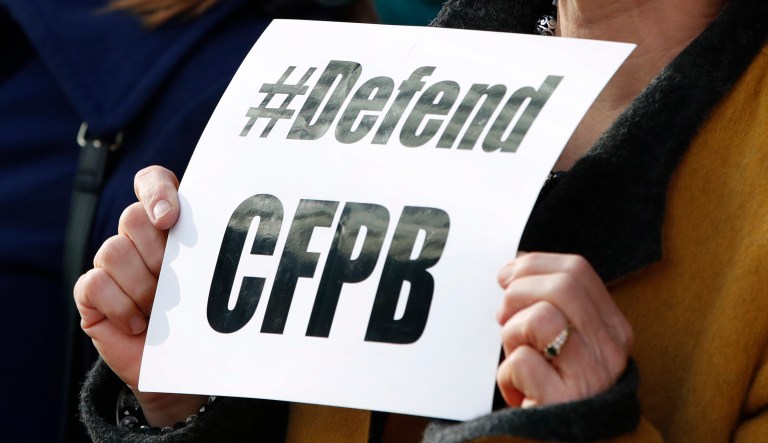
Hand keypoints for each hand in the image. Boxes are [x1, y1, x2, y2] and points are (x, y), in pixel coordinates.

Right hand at [74, 166, 204, 425]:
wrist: (182, 368)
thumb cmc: (204, 319)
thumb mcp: (217, 281)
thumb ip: (212, 249)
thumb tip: (229, 229)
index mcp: (169, 223)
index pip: (152, 182)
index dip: (156, 192)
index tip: (170, 219)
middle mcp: (137, 237)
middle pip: (133, 218)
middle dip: (158, 254)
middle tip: (175, 283)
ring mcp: (111, 263)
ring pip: (113, 250)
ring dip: (142, 286)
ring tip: (162, 310)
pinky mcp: (92, 293)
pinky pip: (95, 284)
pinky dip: (122, 307)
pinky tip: (140, 324)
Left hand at [495, 252, 632, 407]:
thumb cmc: (555, 389)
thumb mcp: (562, 341)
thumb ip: (549, 303)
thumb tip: (515, 266)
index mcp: (613, 328)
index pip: (578, 270)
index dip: (534, 264)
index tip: (506, 277)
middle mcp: (610, 350)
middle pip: (562, 285)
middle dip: (519, 291)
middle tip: (503, 315)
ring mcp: (591, 377)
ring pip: (541, 319)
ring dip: (512, 334)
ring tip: (517, 356)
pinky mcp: (564, 401)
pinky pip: (521, 361)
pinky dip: (508, 374)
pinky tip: (518, 390)